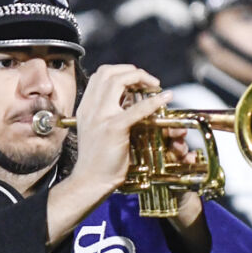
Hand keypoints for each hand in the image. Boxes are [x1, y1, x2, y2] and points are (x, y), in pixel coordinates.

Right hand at [64, 64, 170, 197]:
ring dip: (140, 78)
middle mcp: (90, 108)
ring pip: (118, 80)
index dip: (121, 71)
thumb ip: (106, 115)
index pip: (100, 75)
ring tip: (155, 87)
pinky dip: (154, 101)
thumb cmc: (96, 161)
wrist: (90, 181)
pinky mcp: (114, 128)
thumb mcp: (95, 131)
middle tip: (150, 82)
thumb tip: (128, 102)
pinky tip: (166, 98)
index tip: (137, 80)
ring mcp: (101, 117)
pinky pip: (137, 108)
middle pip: (108, 72)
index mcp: (85, 108)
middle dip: (132, 71)